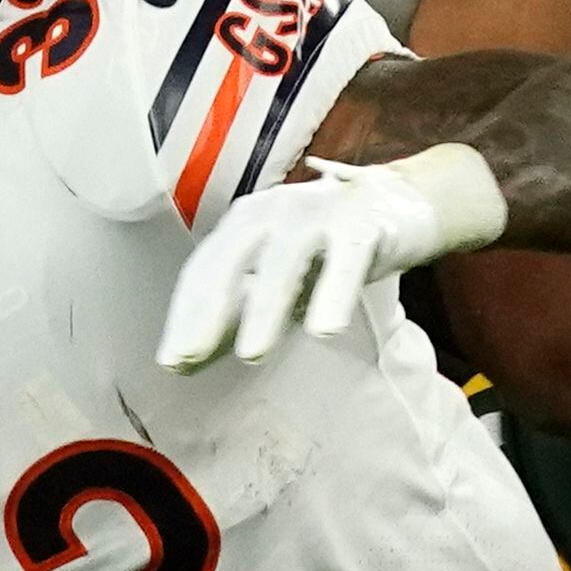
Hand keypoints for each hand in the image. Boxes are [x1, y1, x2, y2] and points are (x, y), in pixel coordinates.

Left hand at [158, 149, 503, 368]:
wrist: (398, 207)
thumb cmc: (325, 250)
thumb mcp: (276, 284)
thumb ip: (233, 317)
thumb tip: (180, 363)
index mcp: (243, 225)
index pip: (204, 271)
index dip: (185, 316)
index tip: (172, 363)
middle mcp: (272, 212)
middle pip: (230, 260)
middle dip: (208, 312)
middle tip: (190, 358)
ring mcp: (317, 213)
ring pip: (284, 261)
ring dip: (265, 309)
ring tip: (251, 355)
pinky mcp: (362, 223)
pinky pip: (346, 259)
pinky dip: (334, 294)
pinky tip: (325, 331)